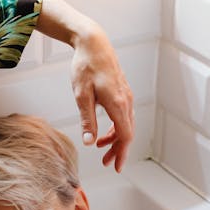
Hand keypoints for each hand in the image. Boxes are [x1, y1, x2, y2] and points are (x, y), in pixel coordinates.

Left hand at [69, 20, 133, 171]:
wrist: (93, 43)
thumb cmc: (86, 66)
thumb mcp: (81, 96)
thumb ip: (87, 120)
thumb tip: (89, 141)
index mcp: (118, 104)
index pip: (125, 136)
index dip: (121, 153)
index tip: (116, 166)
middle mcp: (126, 100)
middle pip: (128, 132)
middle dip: (118, 149)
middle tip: (106, 162)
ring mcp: (126, 95)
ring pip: (126, 124)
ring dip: (116, 138)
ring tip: (100, 146)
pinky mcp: (122, 91)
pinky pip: (124, 114)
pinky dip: (116, 126)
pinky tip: (104, 129)